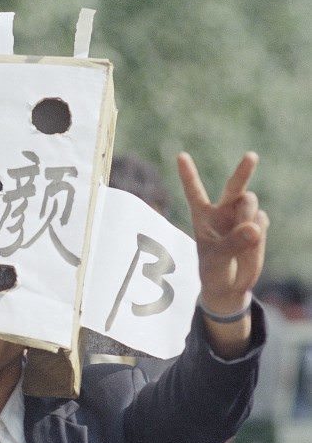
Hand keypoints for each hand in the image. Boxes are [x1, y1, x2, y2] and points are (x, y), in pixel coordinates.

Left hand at [177, 152, 268, 315]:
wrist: (229, 287)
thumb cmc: (214, 270)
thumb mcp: (217, 258)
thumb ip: (233, 242)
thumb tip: (254, 227)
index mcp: (202, 215)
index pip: (194, 190)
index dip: (188, 173)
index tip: (180, 155)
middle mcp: (223, 211)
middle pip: (234, 186)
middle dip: (243, 170)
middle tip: (251, 156)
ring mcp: (242, 217)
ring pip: (249, 202)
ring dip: (247, 214)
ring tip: (244, 233)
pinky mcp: (258, 226)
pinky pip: (262, 220)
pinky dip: (259, 231)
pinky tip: (252, 241)